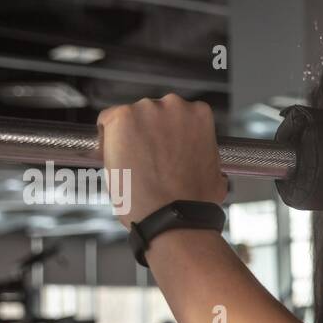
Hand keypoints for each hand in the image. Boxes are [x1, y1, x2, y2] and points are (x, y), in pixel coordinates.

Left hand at [97, 94, 228, 226]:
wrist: (173, 216)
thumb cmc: (192, 202)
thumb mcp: (215, 175)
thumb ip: (206, 157)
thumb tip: (204, 162)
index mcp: (199, 115)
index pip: (176, 114)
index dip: (166, 134)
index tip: (162, 148)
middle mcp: (175, 105)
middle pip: (152, 112)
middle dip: (148, 133)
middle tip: (148, 160)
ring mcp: (147, 109)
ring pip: (130, 117)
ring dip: (129, 136)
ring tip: (134, 165)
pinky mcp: (123, 117)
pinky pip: (107, 121)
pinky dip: (107, 139)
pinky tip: (117, 159)